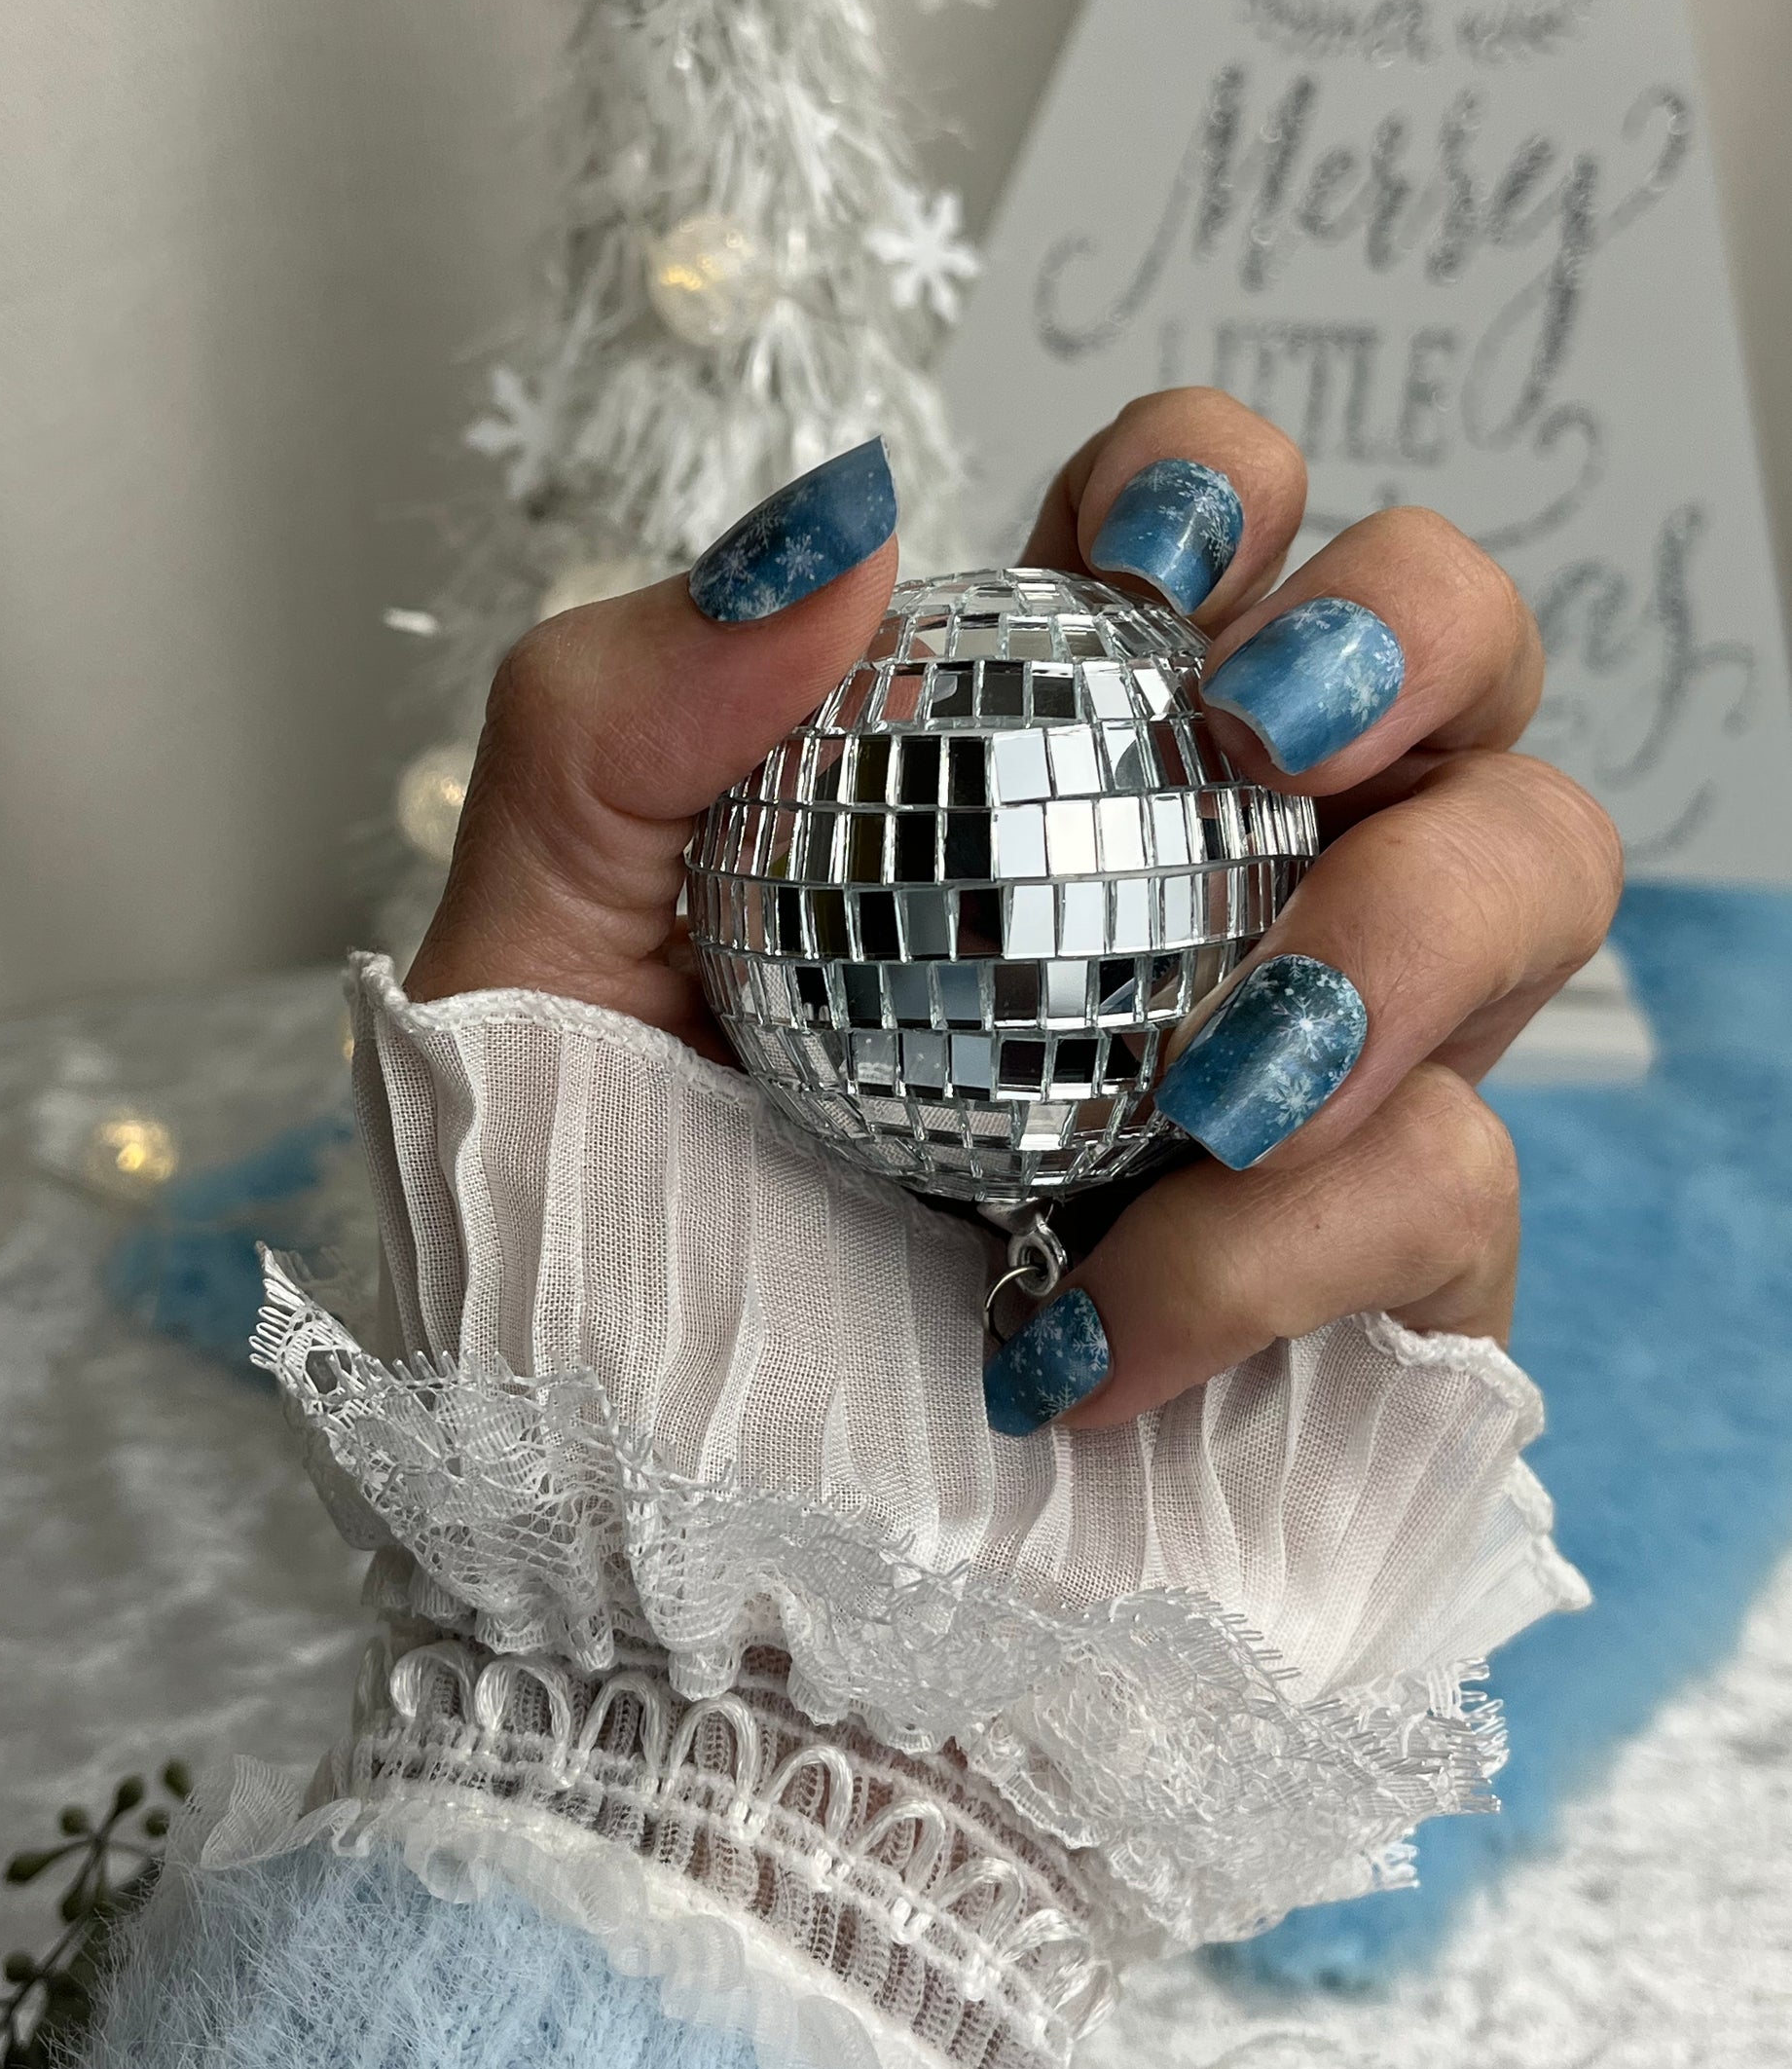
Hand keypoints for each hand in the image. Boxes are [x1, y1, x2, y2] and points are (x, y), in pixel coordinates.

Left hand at [406, 399, 1621, 1433]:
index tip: (1134, 549)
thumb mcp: (537, 959)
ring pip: (1530, 877)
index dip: (1214, 478)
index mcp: (1026, 768)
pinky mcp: (1388, 1277)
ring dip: (1407, 939)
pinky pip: (1459, 1182)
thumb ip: (625, 708)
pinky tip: (1089, 1344)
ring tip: (1213, 1093)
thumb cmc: (592, 1259)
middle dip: (1421, 634)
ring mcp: (1320, 1073)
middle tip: (1276, 726)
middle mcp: (1205, 887)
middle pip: (1448, 658)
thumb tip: (846, 517)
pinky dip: (1283, 1247)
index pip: (1196, 531)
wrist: (664, 1591)